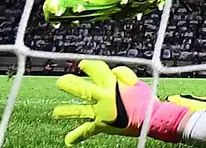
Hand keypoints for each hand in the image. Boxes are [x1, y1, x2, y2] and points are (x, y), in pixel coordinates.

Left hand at [53, 59, 191, 144]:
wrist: (149, 118)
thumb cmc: (145, 99)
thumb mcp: (136, 82)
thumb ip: (122, 75)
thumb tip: (112, 72)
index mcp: (112, 84)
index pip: (96, 70)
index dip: (88, 66)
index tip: (82, 65)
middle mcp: (103, 97)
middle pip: (81, 89)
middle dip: (69, 84)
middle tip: (60, 82)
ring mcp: (100, 112)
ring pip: (79, 110)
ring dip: (66, 111)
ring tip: (56, 112)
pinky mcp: (101, 125)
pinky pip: (87, 130)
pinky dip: (77, 135)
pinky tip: (68, 140)